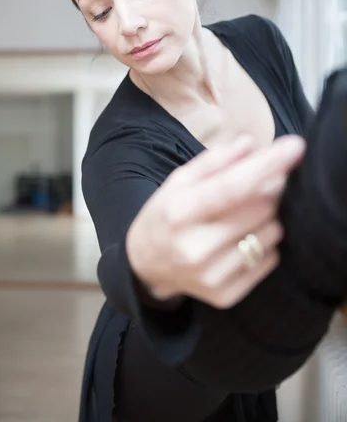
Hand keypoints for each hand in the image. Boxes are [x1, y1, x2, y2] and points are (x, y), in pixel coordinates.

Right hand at [126, 134, 305, 308]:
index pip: (231, 187)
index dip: (266, 166)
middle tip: (260, 184)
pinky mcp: (226, 295)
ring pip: (270, 234)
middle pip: (260, 209)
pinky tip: (241, 239)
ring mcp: (211, 275)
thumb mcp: (178, 181)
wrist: (145, 266)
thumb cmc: (166, 215)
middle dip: (269, 189)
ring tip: (244, 215)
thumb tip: (250, 144)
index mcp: (179, 213)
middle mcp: (194, 248)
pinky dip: (264, 244)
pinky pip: (270, 260)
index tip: (295, 147)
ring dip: (267, 217)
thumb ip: (214, 161)